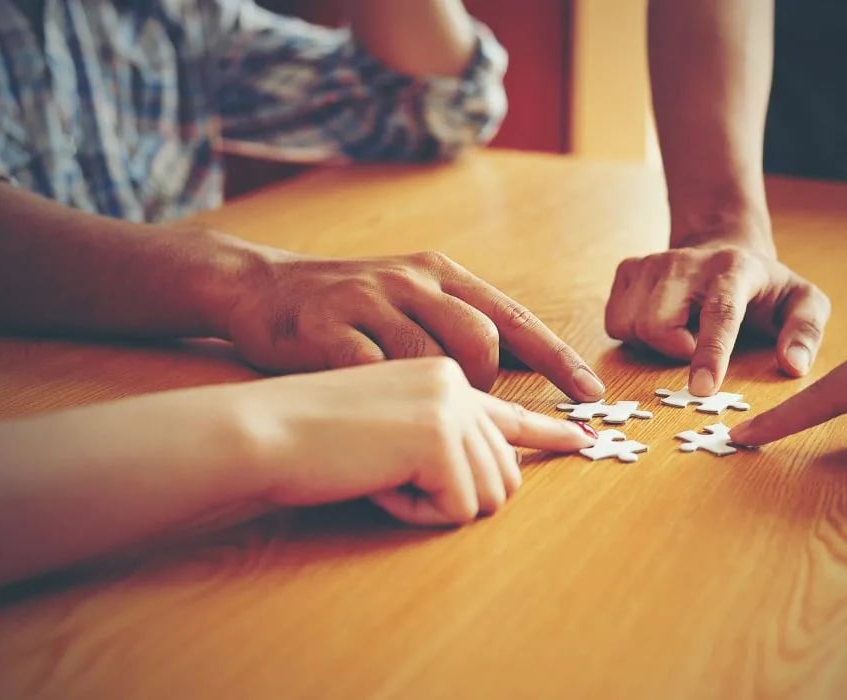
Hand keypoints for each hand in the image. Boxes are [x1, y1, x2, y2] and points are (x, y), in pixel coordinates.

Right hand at [222, 249, 604, 401]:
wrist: (256, 288)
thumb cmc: (342, 310)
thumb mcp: (404, 298)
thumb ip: (451, 325)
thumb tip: (509, 373)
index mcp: (437, 271)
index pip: (511, 316)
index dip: (555, 358)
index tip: (590, 396)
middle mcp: (408, 279)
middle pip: (481, 340)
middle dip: (483, 387)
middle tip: (460, 414)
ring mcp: (367, 301)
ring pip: (432, 363)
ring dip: (433, 407)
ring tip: (412, 423)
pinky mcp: (327, 330)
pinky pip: (375, 378)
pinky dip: (385, 410)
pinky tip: (373, 421)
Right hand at [235, 357, 596, 524]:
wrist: (253, 421)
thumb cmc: (311, 413)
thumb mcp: (388, 386)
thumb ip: (442, 401)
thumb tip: (500, 457)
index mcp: (438, 327)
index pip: (516, 348)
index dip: (556, 397)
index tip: (588, 434)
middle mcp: (451, 356)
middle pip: (507, 462)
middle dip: (458, 490)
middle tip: (395, 474)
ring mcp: (442, 390)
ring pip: (489, 488)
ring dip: (431, 501)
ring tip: (378, 473)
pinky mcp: (426, 429)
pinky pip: (453, 504)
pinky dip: (408, 511)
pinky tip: (368, 483)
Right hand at [605, 241, 830, 395]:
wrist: (724, 249)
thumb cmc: (764, 290)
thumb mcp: (803, 303)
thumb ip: (806, 332)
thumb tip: (793, 365)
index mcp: (735, 268)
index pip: (718, 313)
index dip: (709, 353)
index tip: (702, 389)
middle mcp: (688, 260)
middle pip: (658, 325)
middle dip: (675, 351)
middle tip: (696, 345)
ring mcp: (653, 261)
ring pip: (632, 326)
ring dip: (654, 344)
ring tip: (682, 332)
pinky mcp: (629, 268)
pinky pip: (615, 322)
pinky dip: (634, 333)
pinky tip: (660, 323)